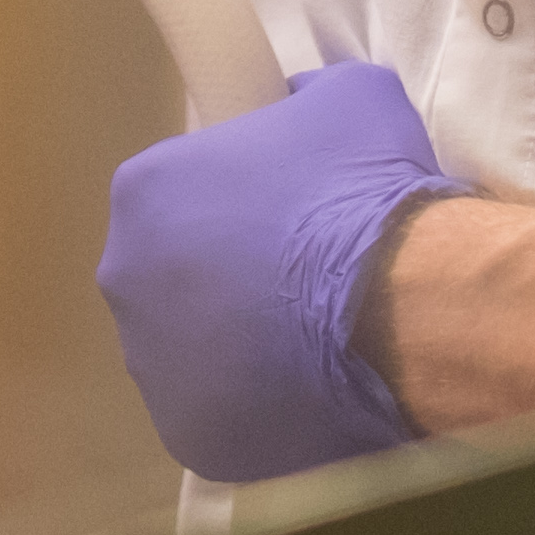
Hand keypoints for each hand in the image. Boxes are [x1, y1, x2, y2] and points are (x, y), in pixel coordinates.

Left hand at [96, 61, 472, 483]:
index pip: (180, 190)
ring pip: (193, 350)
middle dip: (229, 277)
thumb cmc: (365, 192)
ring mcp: (154, 366)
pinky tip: (313, 393)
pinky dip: (259, 409)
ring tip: (316, 341)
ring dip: (239, 346)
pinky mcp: (193, 436)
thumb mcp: (347, 98)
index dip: (237, 201)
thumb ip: (302, 98)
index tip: (287, 214)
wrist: (409, 308)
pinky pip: (223, 416)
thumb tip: (296, 104)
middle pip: (176, 273)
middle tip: (303, 280)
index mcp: (144, 191)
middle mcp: (125, 278)